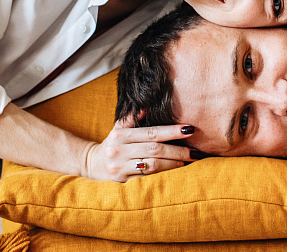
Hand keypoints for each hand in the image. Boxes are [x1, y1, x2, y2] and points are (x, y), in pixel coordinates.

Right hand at [83, 117, 202, 181]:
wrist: (90, 165)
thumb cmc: (112, 143)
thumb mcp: (119, 127)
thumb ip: (133, 116)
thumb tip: (148, 103)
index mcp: (121, 135)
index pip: (151, 132)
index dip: (171, 131)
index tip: (189, 129)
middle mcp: (119, 151)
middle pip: (154, 150)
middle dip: (178, 151)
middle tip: (196, 151)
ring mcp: (120, 168)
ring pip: (152, 166)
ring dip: (174, 164)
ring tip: (190, 161)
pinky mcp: (122, 183)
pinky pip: (147, 179)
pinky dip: (163, 175)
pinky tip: (176, 173)